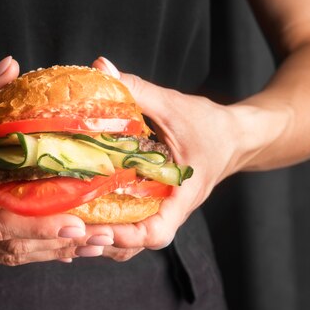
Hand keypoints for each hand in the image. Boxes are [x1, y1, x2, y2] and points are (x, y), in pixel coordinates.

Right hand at [0, 57, 90, 264]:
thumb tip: (10, 67)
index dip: (39, 228)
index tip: (75, 225)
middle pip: (8, 248)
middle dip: (55, 247)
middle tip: (97, 239)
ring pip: (2, 256)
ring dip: (44, 253)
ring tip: (84, 246)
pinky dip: (23, 250)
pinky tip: (50, 246)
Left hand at [89, 57, 248, 260]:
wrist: (237, 135)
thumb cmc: (211, 125)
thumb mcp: (174, 105)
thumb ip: (137, 89)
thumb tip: (101, 67)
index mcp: (184, 195)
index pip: (158, 232)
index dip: (127, 237)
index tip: (99, 230)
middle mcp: (173, 208)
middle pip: (139, 243)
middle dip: (106, 242)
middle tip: (71, 232)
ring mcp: (165, 208)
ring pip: (135, 238)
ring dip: (106, 239)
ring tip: (72, 230)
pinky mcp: (157, 201)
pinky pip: (135, 221)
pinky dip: (112, 225)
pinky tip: (85, 214)